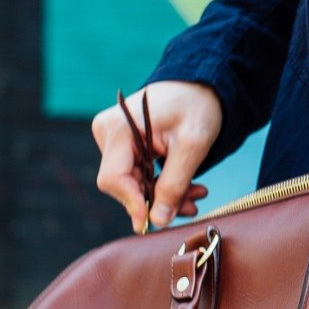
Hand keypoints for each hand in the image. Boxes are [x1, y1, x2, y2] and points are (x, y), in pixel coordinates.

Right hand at [92, 82, 222, 232]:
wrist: (200, 86)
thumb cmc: (197, 107)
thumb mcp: (192, 147)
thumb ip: (174, 184)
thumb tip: (157, 221)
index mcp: (119, 128)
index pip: (114, 179)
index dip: (133, 204)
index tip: (153, 222)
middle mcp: (108, 132)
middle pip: (124, 184)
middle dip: (157, 200)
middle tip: (192, 207)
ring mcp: (114, 139)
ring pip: (133, 183)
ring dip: (164, 195)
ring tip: (197, 195)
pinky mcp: (124, 145)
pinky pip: (138, 175)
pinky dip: (162, 184)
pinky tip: (188, 188)